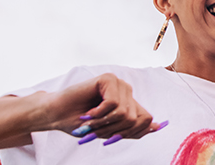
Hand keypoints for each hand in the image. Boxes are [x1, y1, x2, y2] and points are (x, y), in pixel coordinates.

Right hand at [44, 73, 163, 142]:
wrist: (56, 116)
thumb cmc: (81, 123)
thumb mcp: (110, 130)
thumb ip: (133, 128)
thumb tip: (158, 125)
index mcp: (129, 103)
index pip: (146, 119)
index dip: (130, 133)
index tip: (111, 137)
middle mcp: (127, 92)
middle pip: (135, 118)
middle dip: (113, 129)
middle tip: (95, 129)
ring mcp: (118, 83)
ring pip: (125, 112)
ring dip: (104, 123)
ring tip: (90, 120)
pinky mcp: (108, 79)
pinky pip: (113, 103)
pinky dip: (99, 113)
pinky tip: (88, 112)